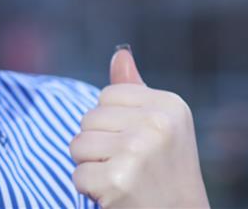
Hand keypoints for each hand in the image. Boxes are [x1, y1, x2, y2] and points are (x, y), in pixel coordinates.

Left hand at [70, 45, 210, 207]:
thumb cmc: (165, 172)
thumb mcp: (160, 126)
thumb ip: (135, 92)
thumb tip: (120, 54)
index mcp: (169, 105)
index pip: (106, 96)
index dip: (113, 123)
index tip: (140, 145)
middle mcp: (157, 124)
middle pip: (89, 119)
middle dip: (100, 145)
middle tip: (131, 166)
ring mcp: (137, 151)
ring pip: (78, 145)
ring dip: (92, 167)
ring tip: (122, 178)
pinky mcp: (118, 180)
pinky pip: (78, 175)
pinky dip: (90, 190)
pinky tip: (116, 194)